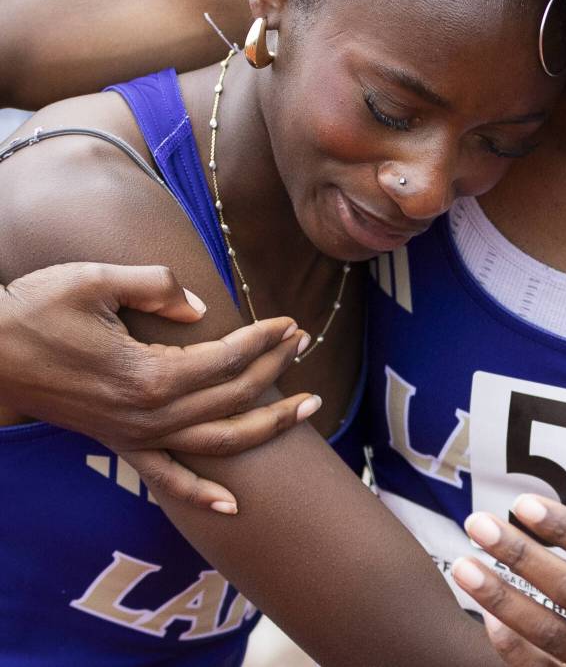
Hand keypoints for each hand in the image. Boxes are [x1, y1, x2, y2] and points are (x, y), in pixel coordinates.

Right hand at [0, 262, 317, 511]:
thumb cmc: (36, 310)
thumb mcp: (94, 280)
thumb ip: (156, 286)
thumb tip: (201, 307)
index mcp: (149, 373)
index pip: (228, 357)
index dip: (265, 338)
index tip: (290, 322)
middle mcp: (149, 414)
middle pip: (233, 396)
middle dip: (276, 369)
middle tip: (305, 343)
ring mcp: (136, 436)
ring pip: (218, 442)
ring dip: (268, 426)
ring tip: (309, 408)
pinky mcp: (119, 446)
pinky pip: (166, 479)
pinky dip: (200, 495)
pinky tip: (232, 506)